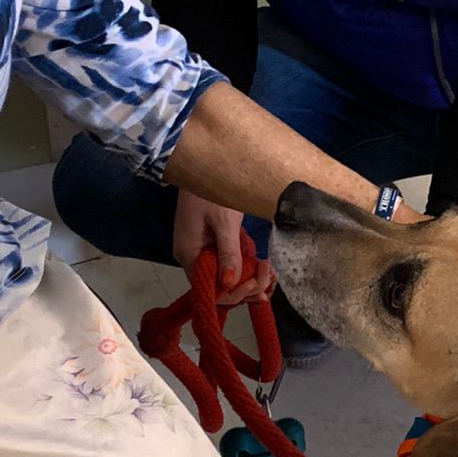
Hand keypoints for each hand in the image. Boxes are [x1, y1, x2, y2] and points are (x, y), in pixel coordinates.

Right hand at [172, 190, 274, 307]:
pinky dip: (243, 266)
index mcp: (189, 254)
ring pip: (225, 275)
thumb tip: (231, 284)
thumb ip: (228, 253)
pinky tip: (260, 266)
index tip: (256, 283)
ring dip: (247, 277)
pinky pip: (227, 262)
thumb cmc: (211, 189)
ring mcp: (201, 249)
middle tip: (268, 276)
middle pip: (218, 286)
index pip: (209, 289)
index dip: (234, 293)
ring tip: (268, 271)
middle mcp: (192, 256)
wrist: (204, 162)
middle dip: (245, 286)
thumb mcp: (224, 222)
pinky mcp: (211, 241)